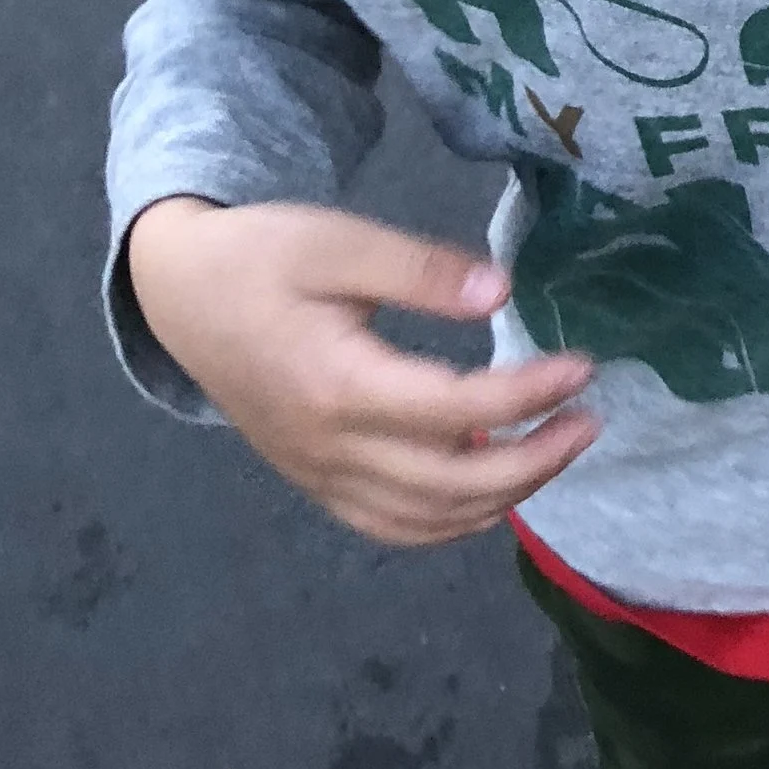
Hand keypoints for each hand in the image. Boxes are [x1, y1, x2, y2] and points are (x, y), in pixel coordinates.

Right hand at [125, 198, 599, 546]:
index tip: (583, 367)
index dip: (528, 394)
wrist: (179, 293)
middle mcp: (329, 449)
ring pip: (425, 521)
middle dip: (534, 462)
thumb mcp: (338, 241)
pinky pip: (390, 526)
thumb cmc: (260, 255)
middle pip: (451, 486)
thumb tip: (501, 291)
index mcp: (337, 386)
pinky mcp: (314, 481)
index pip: (456, 412)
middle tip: (588, 419)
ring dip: (502, 497)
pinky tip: (490, 488)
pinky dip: (450, 521)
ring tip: (555, 449)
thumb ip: (420, 270)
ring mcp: (319, 475)